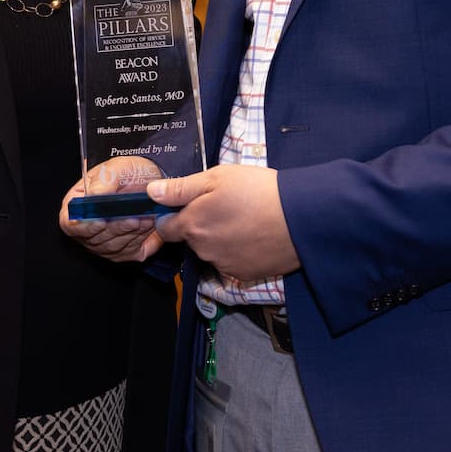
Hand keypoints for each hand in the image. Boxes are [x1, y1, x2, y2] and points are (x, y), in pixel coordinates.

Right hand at [59, 157, 165, 263]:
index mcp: (77, 205)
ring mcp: (103, 243)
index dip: (84, 225)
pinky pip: (130, 251)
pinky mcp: (123, 251)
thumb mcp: (118, 167)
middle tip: (134, 216)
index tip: (101, 220)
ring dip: (130, 232)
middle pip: (94, 238)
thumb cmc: (129, 173)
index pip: (70, 223)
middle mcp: (87, 228)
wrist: (152, 181)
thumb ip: (105, 179)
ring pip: (113, 246)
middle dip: (116, 227)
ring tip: (146, 217)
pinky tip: (149, 225)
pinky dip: (141, 239)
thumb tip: (95, 194)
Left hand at [149, 164, 299, 281]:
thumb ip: (180, 188)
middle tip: (224, 204)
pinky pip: (231, 261)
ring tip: (243, 217)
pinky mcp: (244, 275)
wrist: (299, 217)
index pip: (164, 227)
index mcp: (192, 225)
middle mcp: (203, 250)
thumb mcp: (216, 177)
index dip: (173, 214)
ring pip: (211, 250)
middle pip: (190, 238)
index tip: (189, 203)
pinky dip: (237, 250)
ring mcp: (223, 265)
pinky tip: (253, 233)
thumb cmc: (257, 191)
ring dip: (219, 237)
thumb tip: (151, 193)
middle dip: (200, 223)